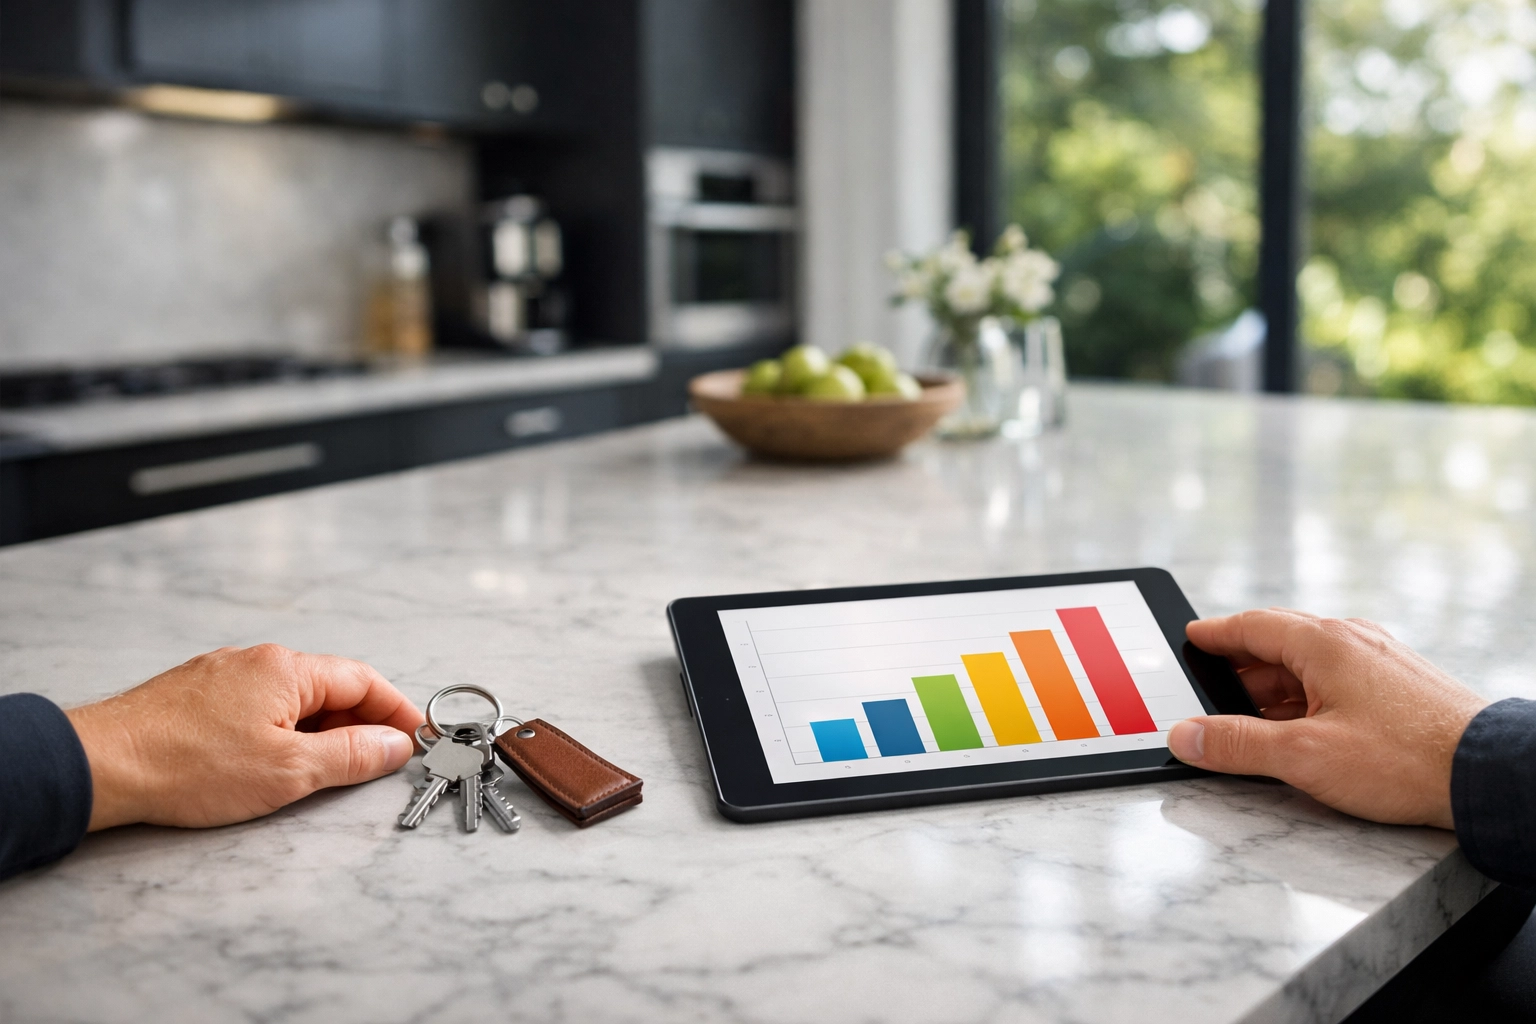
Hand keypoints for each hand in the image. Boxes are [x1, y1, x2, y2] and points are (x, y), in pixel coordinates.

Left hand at [64, 644, 422, 830]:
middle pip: (329, 687)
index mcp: (287, 669)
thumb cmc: (187, 766)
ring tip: (326, 769)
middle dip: (360, 723)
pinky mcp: (195, 697)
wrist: (101, 765)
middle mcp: (257, 661)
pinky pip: (257, 707)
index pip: (363, 680)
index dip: (396, 710)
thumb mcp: (289, 770)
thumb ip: (351, 755)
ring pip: (291, 699)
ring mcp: (223, 676)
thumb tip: (394, 745)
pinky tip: (272, 762)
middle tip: (378, 761)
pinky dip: (282, 731)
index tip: (416, 736)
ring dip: (320, 729)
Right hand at [1169, 609, 1488, 828]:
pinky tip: (1306, 731)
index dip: (1216, 634)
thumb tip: (1187, 736)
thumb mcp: (1303, 755)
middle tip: (1212, 694)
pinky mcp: (1401, 689)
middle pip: (1280, 645)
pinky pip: (1339, 683)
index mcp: (1325, 643)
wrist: (1488, 775)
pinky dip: (1309, 700)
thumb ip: (1237, 744)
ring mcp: (1381, 663)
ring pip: (1310, 667)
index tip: (1193, 637)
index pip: (1253, 625)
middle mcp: (1354, 642)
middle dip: (1242, 671)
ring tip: (1253, 725)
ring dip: (1275, 691)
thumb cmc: (1406, 759)